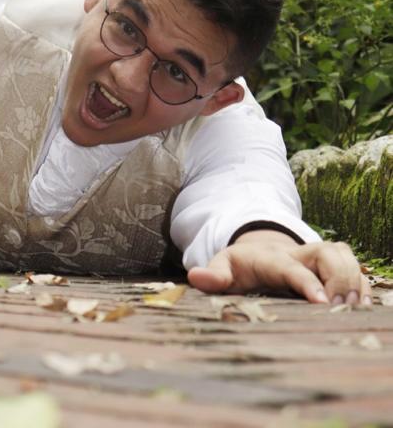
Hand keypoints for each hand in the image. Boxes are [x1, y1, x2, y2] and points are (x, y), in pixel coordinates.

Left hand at [187, 231, 371, 305]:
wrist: (257, 250)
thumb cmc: (241, 265)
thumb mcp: (223, 267)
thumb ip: (213, 274)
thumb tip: (195, 277)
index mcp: (271, 258)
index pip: (292, 266)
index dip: (307, 282)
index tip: (321, 302)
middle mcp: (299, 253)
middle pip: (327, 253)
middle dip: (339, 278)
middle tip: (341, 308)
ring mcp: (316, 258)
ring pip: (344, 255)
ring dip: (354, 280)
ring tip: (354, 309)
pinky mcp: (331, 265)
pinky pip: (354, 267)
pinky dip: (362, 284)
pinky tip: (363, 306)